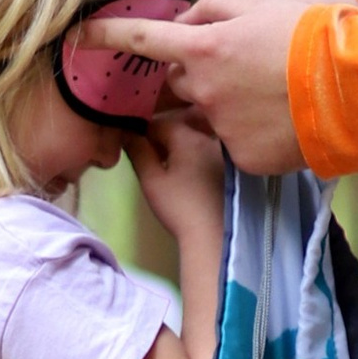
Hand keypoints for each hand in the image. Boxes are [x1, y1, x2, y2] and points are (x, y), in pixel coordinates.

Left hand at [100, 0, 328, 173]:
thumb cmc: (314, 34)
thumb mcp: (264, 3)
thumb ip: (215, 9)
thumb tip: (185, 21)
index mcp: (204, 48)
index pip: (141, 40)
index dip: (106, 36)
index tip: (80, 35)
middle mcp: (205, 92)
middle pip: (179, 84)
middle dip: (196, 75)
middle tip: (239, 66)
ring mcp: (224, 129)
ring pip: (211, 116)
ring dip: (230, 105)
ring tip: (275, 93)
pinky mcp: (247, 159)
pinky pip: (238, 144)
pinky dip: (254, 133)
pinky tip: (285, 120)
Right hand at [128, 110, 227, 248]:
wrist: (214, 235)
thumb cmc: (179, 207)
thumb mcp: (151, 180)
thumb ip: (138, 151)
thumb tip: (127, 132)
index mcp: (188, 137)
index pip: (159, 123)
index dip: (141, 132)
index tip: (133, 146)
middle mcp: (209, 138)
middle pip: (179, 128)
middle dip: (161, 137)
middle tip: (149, 157)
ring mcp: (223, 153)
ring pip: (195, 138)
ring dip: (178, 145)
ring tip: (167, 165)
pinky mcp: (230, 168)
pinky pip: (208, 151)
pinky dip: (194, 155)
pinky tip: (188, 173)